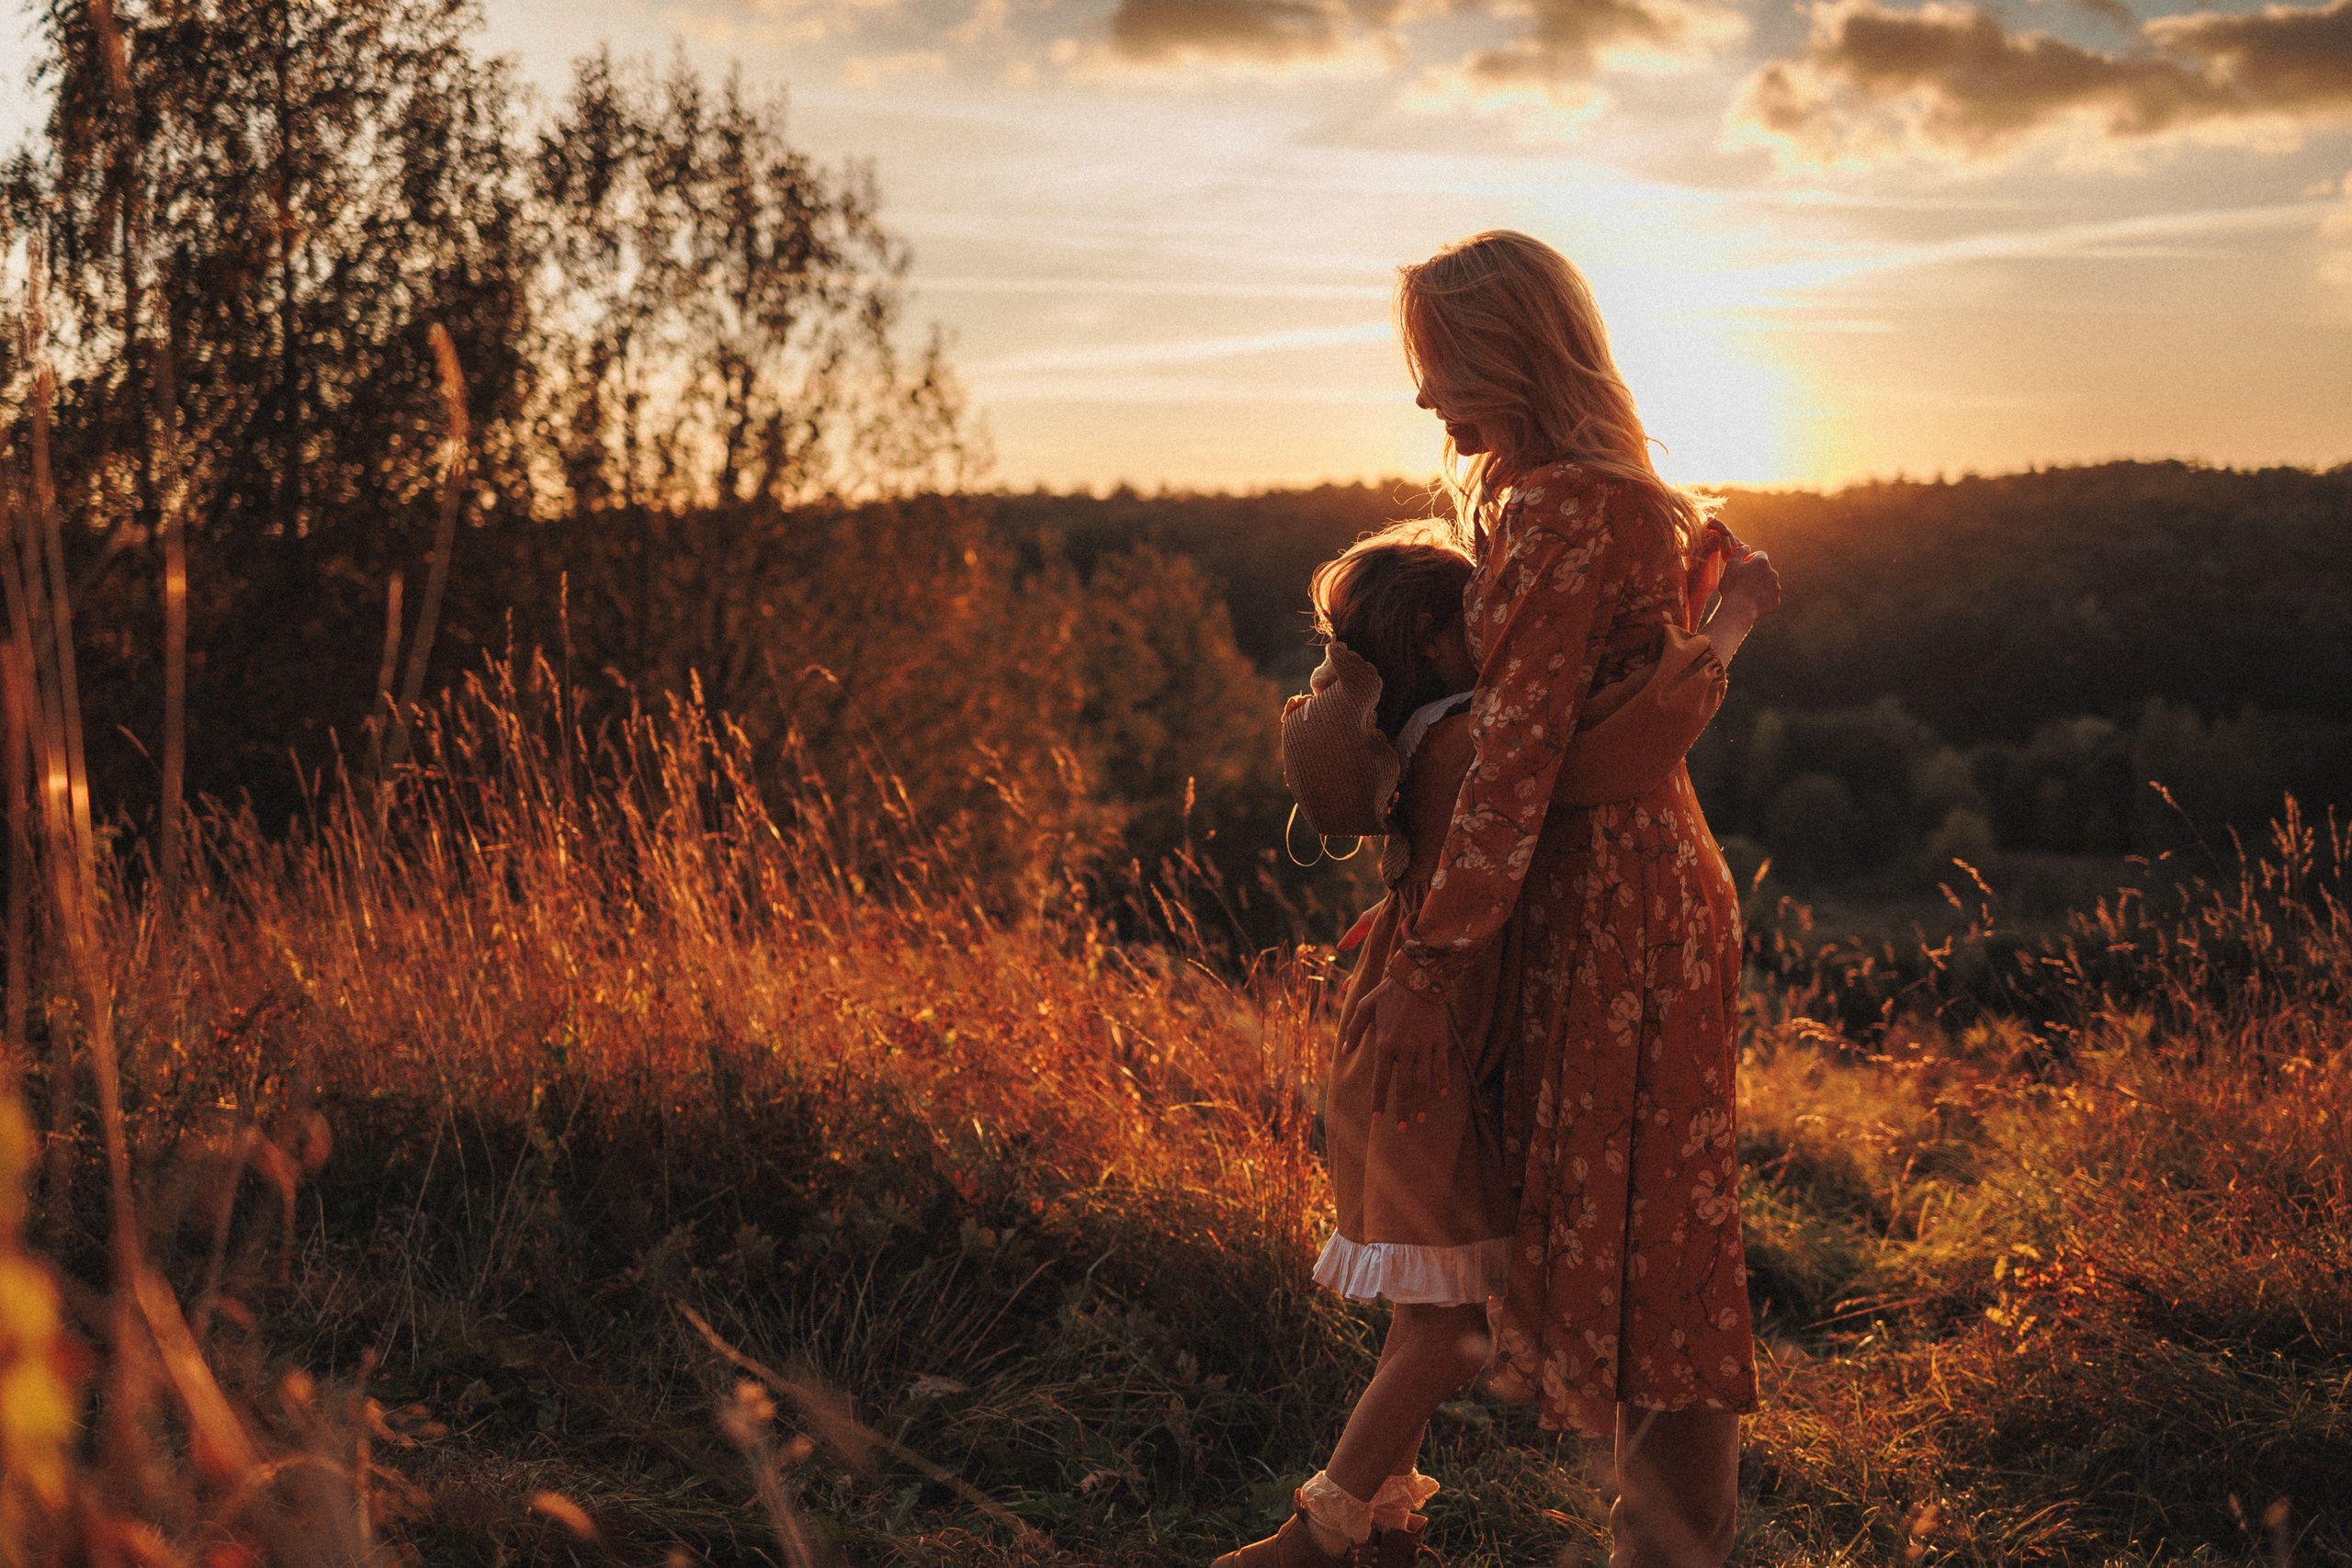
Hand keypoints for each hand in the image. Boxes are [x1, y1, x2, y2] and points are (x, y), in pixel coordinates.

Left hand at [1340, 977, 1450, 1128]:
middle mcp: (1405, 1049)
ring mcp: (1424, 1045)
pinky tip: (1440, 1095)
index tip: (1377, 1118)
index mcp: (1385, 1043)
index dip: (1379, 1101)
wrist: (1419, 976)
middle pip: (1403, 1087)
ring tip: (1419, 1119)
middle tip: (1401, 1129)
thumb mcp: (1364, 1006)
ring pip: (1423, 1081)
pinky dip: (1441, 1081)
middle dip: (1401, 1109)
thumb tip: (1344, 1050)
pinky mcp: (1438, 1039)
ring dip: (1420, 1102)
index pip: (1380, 1080)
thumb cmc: (1388, 991)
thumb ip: (1353, 1030)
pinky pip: (1441, 1065)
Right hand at [1717, 548, 1779, 617]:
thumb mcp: (1731, 565)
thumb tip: (1746, 547)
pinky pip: (1769, 598)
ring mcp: (1776, 588)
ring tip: (1746, 595)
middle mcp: (1773, 573)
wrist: (1738, 610)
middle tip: (1742, 584)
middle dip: (1756, 574)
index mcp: (1762, 562)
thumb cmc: (1733, 586)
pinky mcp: (1776, 602)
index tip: (1741, 569)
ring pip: (1768, 584)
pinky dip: (1762, 599)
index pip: (1759, 555)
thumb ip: (1739, 552)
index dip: (1749, 561)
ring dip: (1760, 587)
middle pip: (1764, 570)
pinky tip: (1751, 603)